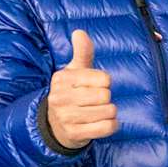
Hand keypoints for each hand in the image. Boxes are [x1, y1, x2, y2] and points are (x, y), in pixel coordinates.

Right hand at [46, 29, 116, 147]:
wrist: (56, 124)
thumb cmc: (73, 92)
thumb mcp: (76, 71)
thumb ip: (82, 52)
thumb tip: (79, 32)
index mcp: (62, 79)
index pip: (104, 79)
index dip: (105, 83)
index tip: (93, 86)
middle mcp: (60, 97)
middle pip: (106, 96)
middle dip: (107, 98)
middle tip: (95, 101)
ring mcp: (66, 117)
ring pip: (109, 112)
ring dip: (109, 113)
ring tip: (96, 112)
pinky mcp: (74, 134)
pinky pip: (107, 127)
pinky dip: (111, 125)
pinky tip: (100, 123)